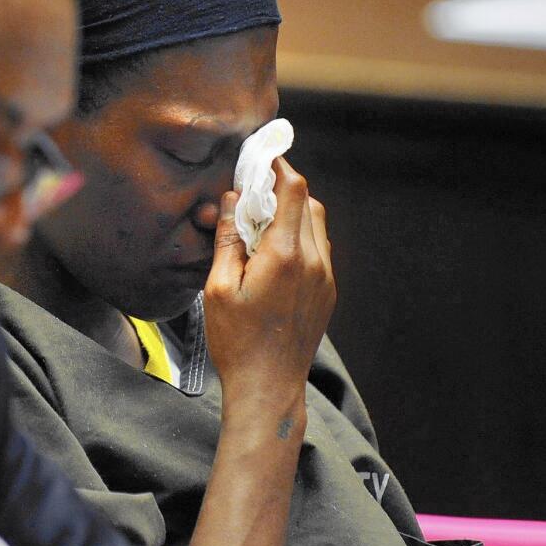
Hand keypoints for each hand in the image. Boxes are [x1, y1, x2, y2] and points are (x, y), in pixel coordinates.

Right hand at [204, 157, 335, 396]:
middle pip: (308, 202)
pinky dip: (300, 236)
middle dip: (283, 188)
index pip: (293, 190)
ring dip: (294, 212)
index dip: (279, 167)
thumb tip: (234, 201)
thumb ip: (229, 240)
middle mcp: (313, 261)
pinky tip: (275, 250)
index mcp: (284, 255)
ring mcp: (325, 277)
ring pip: (316, 224)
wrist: (269, 387)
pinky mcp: (327, 292)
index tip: (262, 158)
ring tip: (263, 220)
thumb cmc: (237, 342)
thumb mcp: (218, 288)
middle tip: (254, 190)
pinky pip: (319, 249)